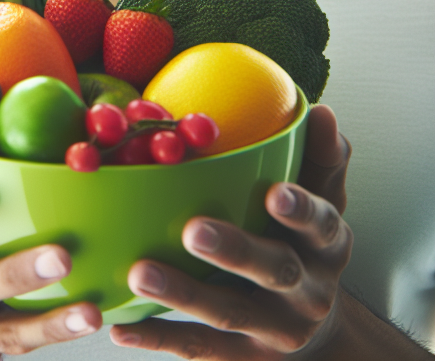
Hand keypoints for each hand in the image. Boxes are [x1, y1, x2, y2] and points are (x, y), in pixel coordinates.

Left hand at [109, 104, 352, 357]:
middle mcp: (306, 290)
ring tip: (139, 274)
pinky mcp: (243, 357)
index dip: (300, 209)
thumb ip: (320, 157)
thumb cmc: (302, 239)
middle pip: (273, 270)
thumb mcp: (322, 198)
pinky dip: (157, 339)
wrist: (315, 328)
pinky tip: (120, 328)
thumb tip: (319, 110)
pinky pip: (198, 347)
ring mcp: (274, 329)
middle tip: (192, 230)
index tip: (273, 192)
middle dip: (234, 250)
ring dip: (182, 294)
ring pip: (228, 312)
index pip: (321, 224)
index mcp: (325, 245)